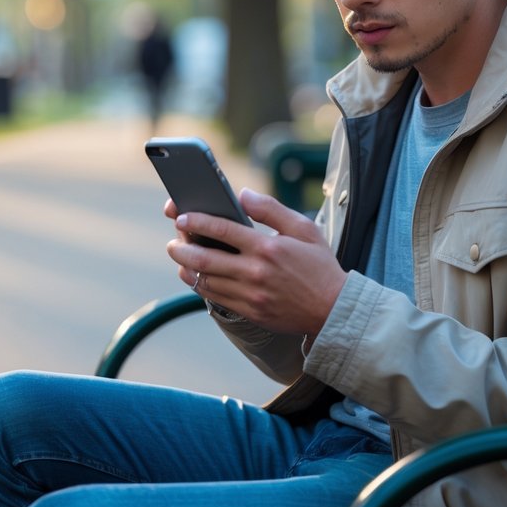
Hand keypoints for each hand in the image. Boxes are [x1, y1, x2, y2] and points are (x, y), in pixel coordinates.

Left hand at [164, 188, 347, 335]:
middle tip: (173, 242)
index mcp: (267, 248)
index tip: (180, 217)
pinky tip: (196, 277)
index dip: (197, 222)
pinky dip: (200, 286)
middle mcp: (255, 272)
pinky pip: (215, 299)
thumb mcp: (304, 229)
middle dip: (181, 249)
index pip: (222, 230)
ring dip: (186, 268)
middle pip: (204, 259)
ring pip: (205, 281)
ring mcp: (251, 295)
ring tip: (180, 258)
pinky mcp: (250, 311)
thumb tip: (243, 194)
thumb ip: (271, 209)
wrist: (333, 309)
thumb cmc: (320, 266)